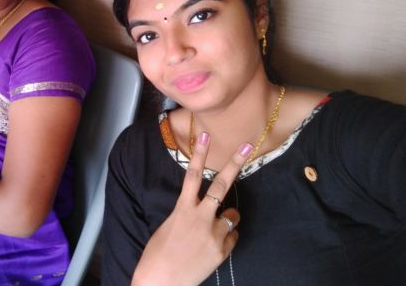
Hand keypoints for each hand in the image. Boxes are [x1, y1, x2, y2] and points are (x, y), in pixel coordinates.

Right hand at [132, 133, 251, 285]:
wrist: (161, 282)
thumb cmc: (158, 254)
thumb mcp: (169, 226)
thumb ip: (187, 214)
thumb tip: (203, 209)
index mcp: (182, 209)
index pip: (192, 175)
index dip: (199, 153)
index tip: (205, 134)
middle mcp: (200, 217)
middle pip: (221, 184)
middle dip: (235, 163)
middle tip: (247, 146)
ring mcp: (213, 234)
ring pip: (232, 215)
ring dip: (227, 218)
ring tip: (213, 229)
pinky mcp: (221, 250)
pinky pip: (232, 236)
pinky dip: (226, 237)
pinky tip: (212, 246)